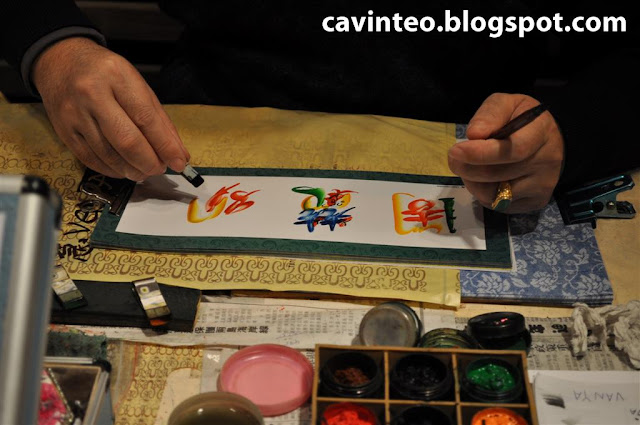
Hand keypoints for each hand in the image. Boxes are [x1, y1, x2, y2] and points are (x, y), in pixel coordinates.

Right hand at [33, 37, 188, 179]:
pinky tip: (124, 169)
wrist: (60, 61)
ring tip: (145, 171)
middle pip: (126, 141)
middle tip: (160, 169)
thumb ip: (158, 118)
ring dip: (132, 170)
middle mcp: (91, 93)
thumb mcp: (136, 84)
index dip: (165, 145)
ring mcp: (73, 113)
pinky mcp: (63, 130)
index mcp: (116, 76)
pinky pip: (91, 159)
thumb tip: (177, 153)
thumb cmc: (104, 73)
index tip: (179, 162)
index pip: (146, 118)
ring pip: (108, 155)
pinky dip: (112, 170)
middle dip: (149, 162)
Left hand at [448, 93, 563, 212]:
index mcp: (542, 132)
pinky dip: (484, 194)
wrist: (549, 141)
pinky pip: (499, 206)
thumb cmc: (522, 120)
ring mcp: (543, 185)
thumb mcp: (507, 104)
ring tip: (469, 168)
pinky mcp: (535, 202)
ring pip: (495, 194)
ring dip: (473, 182)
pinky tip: (485, 180)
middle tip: (453, 158)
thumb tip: (474, 134)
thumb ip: (490, 114)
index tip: (456, 150)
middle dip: (467, 168)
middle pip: (498, 174)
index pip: (513, 149)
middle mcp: (547, 162)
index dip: (481, 153)